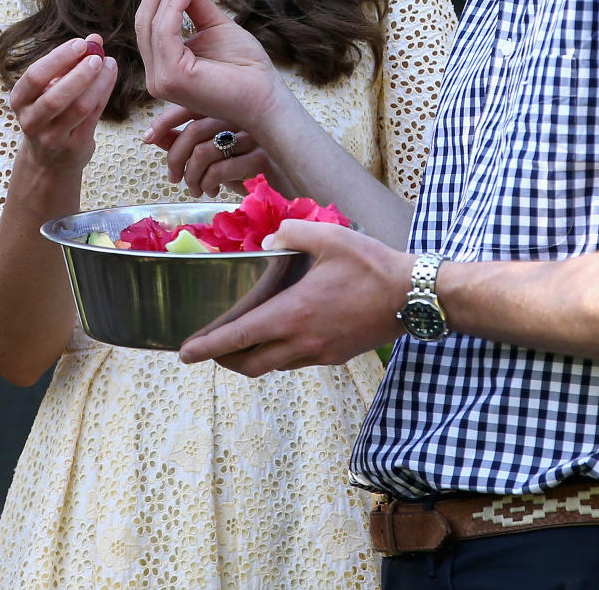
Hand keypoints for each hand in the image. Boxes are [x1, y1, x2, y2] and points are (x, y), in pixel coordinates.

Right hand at [9, 35, 116, 173]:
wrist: (48, 160)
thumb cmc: (50, 114)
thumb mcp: (49, 89)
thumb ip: (68, 65)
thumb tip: (94, 39)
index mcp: (20, 100)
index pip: (35, 76)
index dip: (58, 58)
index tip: (80, 43)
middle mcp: (31, 120)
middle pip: (55, 96)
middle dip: (79, 73)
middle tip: (97, 56)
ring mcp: (52, 137)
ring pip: (78, 108)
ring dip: (97, 83)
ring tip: (109, 64)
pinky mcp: (74, 145)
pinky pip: (93, 117)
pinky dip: (104, 93)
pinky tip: (110, 77)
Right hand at [135, 0, 284, 130]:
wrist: (266, 96)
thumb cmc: (246, 68)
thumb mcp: (215, 27)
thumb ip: (194, 5)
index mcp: (164, 66)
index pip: (149, 24)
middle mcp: (156, 76)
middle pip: (144, 22)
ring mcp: (160, 80)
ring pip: (152, 25)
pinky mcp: (171, 78)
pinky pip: (165, 33)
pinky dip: (174, 6)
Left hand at [145, 110, 294, 194]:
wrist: (291, 182)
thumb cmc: (249, 166)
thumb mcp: (214, 152)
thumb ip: (185, 141)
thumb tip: (152, 136)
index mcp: (229, 106)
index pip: (189, 105)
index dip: (164, 122)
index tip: (146, 138)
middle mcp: (242, 114)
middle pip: (194, 130)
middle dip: (175, 158)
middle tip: (174, 178)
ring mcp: (254, 135)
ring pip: (205, 152)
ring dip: (192, 177)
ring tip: (196, 189)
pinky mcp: (262, 158)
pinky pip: (221, 169)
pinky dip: (209, 184)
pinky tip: (213, 192)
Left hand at [178, 220, 414, 375]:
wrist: (413, 296)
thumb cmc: (371, 264)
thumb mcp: (330, 236)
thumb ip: (292, 233)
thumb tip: (267, 242)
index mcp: (294, 313)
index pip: (240, 337)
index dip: (209, 346)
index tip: (185, 353)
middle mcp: (302, 341)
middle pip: (250, 364)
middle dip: (224, 359)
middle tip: (209, 346)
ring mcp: (320, 353)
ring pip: (274, 366)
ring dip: (253, 358)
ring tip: (242, 340)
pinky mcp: (336, 356)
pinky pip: (296, 361)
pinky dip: (280, 354)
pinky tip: (284, 333)